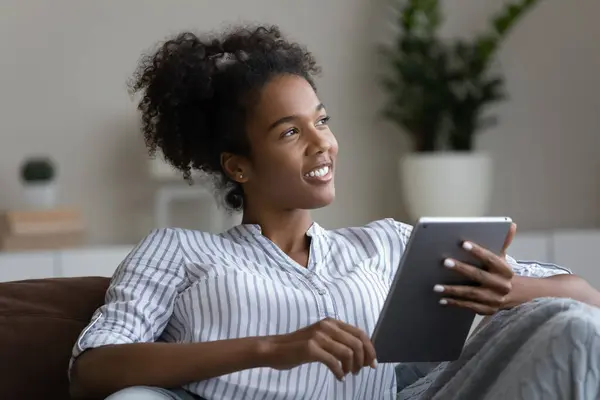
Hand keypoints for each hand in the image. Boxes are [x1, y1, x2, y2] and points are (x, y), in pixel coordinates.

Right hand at [262, 318, 376, 380]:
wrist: (275, 348)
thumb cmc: (298, 346)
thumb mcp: (321, 337)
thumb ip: (338, 341)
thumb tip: (361, 355)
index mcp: (331, 322)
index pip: (359, 333)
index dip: (370, 349)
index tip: (372, 362)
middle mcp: (327, 326)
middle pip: (357, 343)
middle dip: (363, 360)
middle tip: (360, 371)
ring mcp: (319, 336)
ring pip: (348, 353)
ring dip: (352, 367)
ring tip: (347, 374)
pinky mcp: (311, 349)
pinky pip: (334, 362)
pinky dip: (340, 373)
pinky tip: (339, 377)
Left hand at [435, 223, 516, 314]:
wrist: (513, 295)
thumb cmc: (499, 272)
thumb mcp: (502, 257)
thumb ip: (503, 242)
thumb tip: (510, 224)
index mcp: (505, 270)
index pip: (491, 259)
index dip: (478, 251)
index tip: (463, 244)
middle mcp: (502, 285)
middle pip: (479, 276)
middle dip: (461, 269)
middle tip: (444, 262)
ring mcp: (494, 299)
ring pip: (472, 294)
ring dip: (453, 290)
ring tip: (436, 286)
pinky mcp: (487, 310)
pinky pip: (469, 306)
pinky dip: (455, 303)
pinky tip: (442, 299)